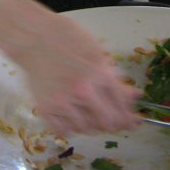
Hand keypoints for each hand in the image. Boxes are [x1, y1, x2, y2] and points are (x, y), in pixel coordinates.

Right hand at [10, 14, 140, 135]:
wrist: (35, 38)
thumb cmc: (68, 39)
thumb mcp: (98, 54)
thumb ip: (116, 79)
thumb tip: (134, 96)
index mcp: (101, 74)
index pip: (122, 108)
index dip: (129, 118)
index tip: (132, 122)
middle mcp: (84, 92)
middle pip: (107, 124)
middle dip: (114, 124)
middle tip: (113, 121)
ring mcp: (63, 102)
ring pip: (86, 129)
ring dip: (92, 125)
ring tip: (90, 114)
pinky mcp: (46, 109)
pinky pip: (64, 131)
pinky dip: (71, 127)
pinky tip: (73, 116)